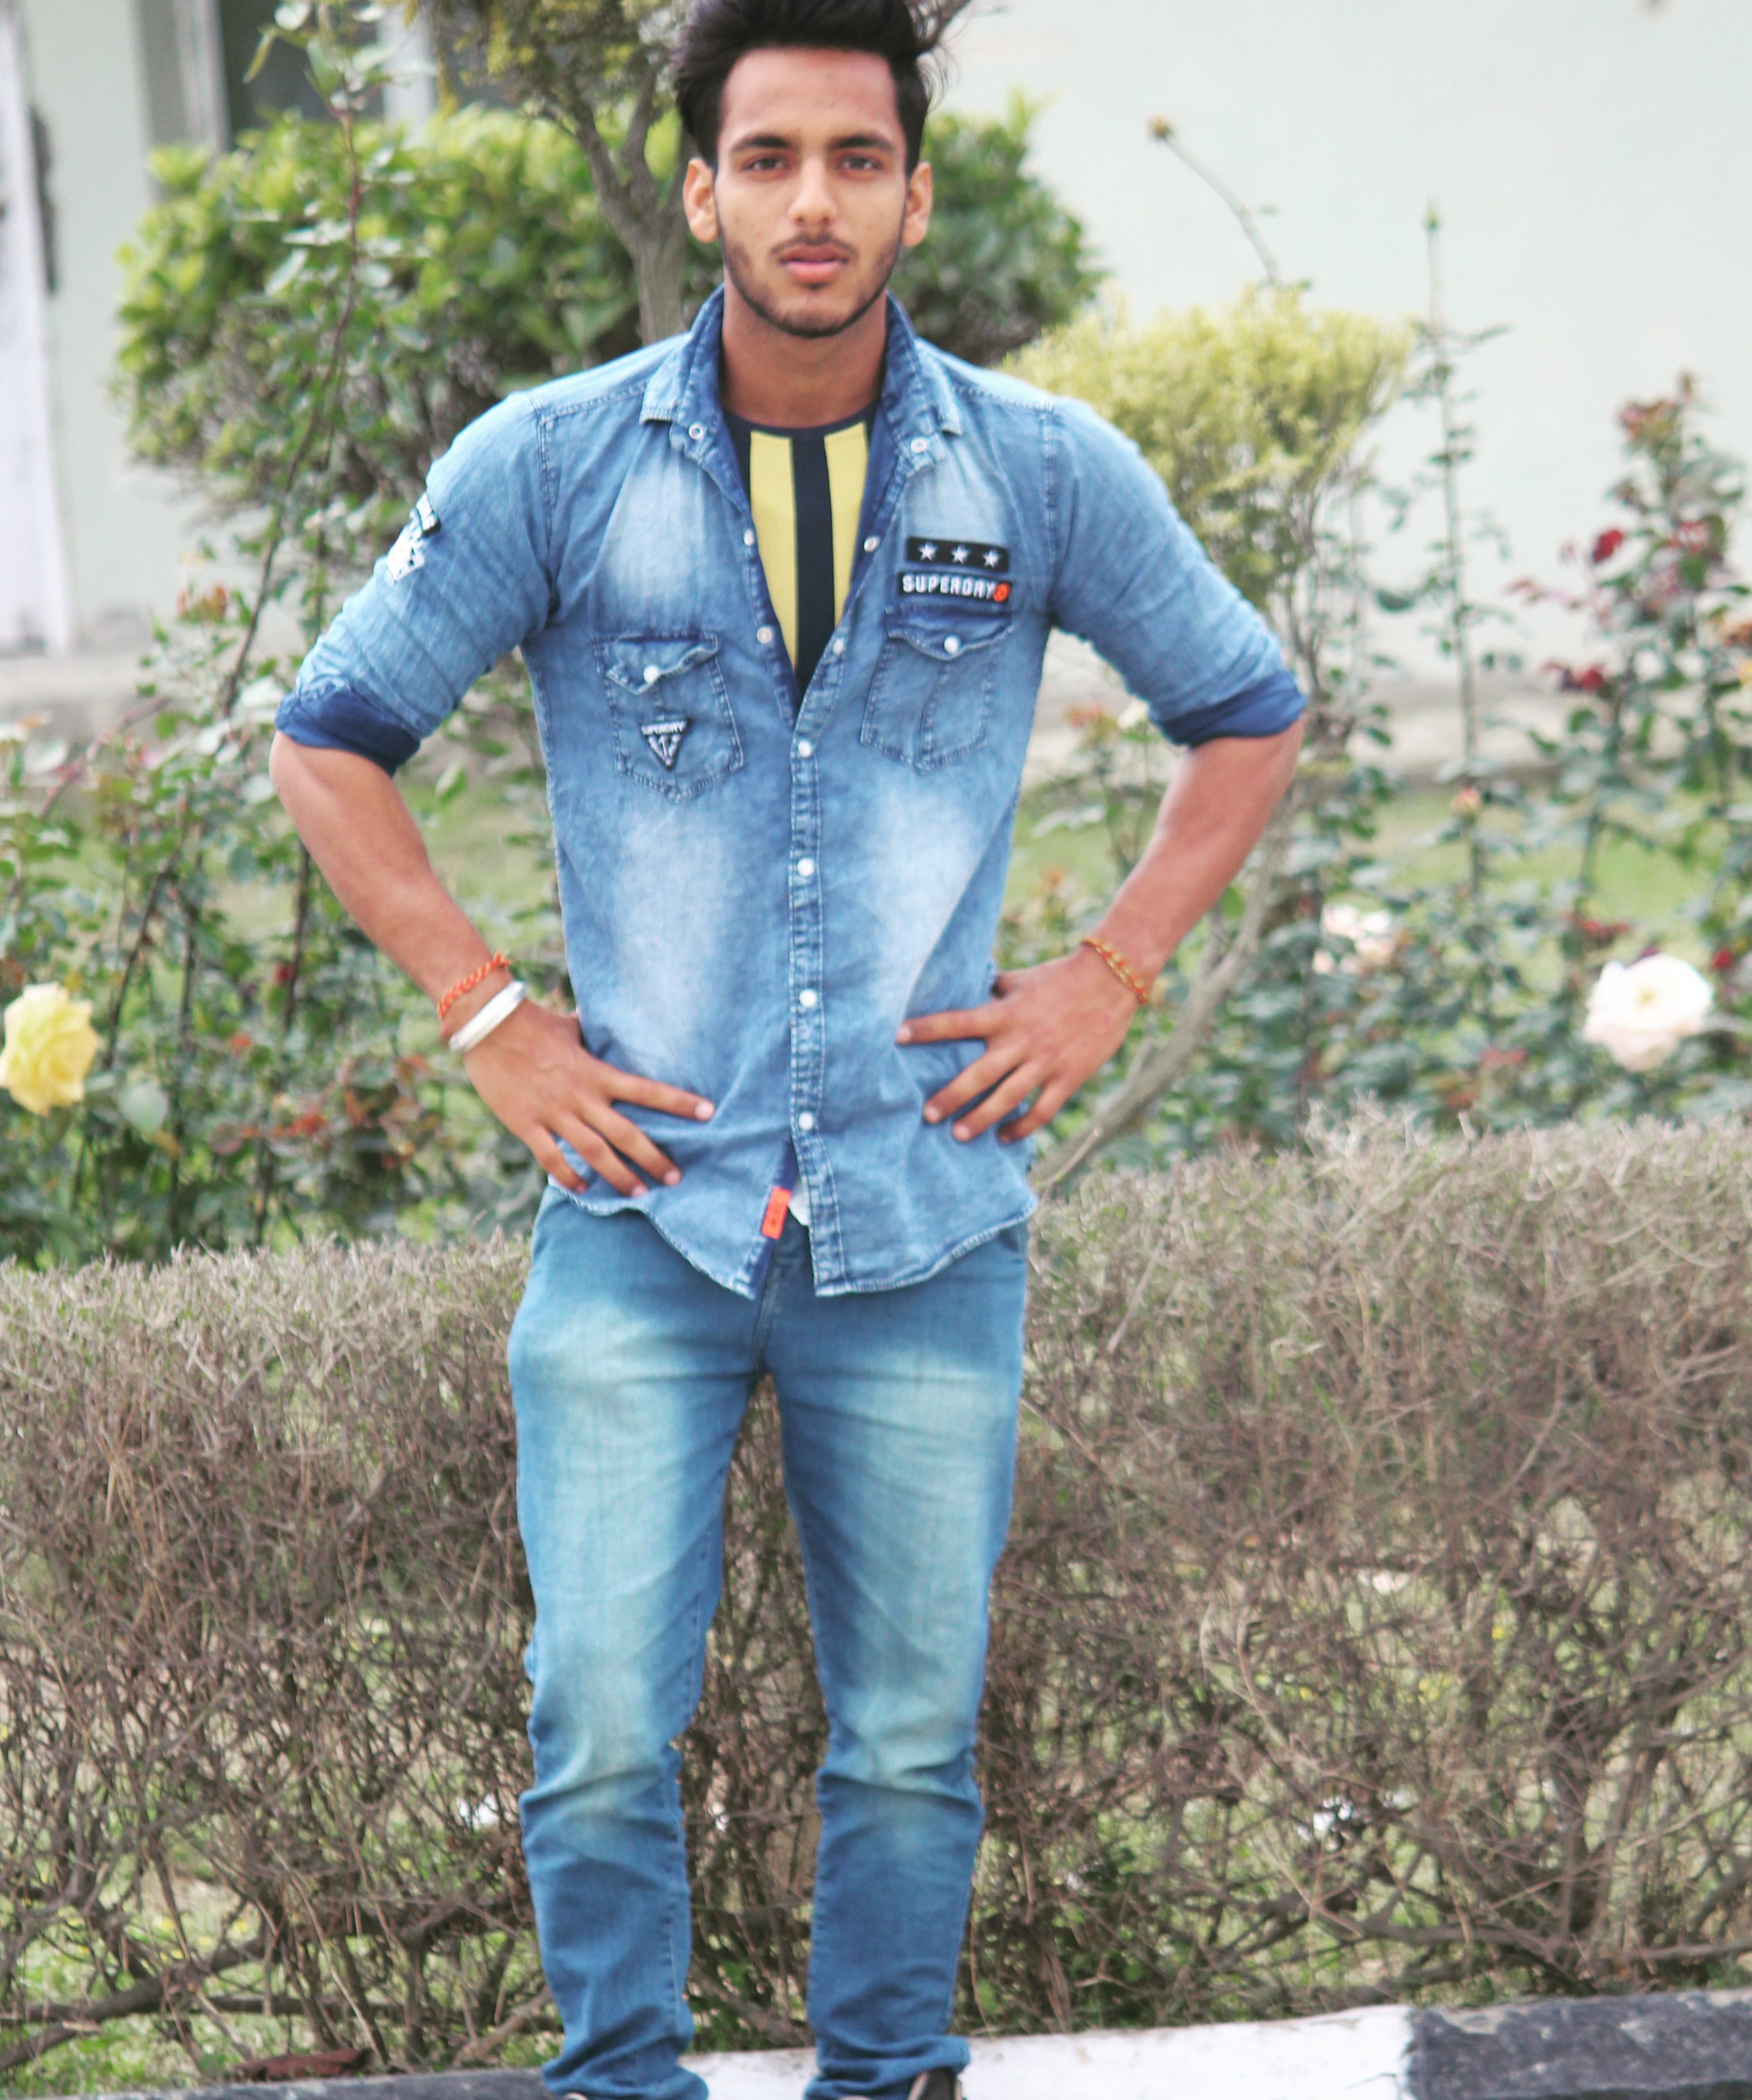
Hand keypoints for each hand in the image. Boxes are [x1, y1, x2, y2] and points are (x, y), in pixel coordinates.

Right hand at [461, 999, 713, 1195]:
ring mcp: (554, 1112)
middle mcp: (581, 1096)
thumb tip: (607, 1023)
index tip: (708, 1113)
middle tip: (676, 1177)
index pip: (647, 1089)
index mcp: (597, 1071)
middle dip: (654, 1158)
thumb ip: (593, 1034)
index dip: (679, 1102)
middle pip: (627, 1133)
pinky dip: (569, 1177)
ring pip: (594, 1153)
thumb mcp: (572, 1026)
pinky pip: (552, 1158)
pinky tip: (584, 1188)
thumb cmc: (533, 1021)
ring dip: (619, 1176)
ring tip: (639, 1194)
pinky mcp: (526, 1124)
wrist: (488, 1024)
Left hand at [896, 945, 1141, 1144]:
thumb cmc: (1060, 976)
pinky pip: (1042, 1110)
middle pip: (978, 1074)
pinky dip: (1022, 1127)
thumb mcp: (1020, 980)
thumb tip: (963, 991)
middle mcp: (1021, 1040)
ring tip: (959, 1135)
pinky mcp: (1068, 1077)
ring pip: (1008, 1098)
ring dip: (981, 1119)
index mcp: (1005, 1012)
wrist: (1112, 980)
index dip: (926, 1029)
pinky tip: (1005, 1137)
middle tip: (927, 1114)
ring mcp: (1046, 1061)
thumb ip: (991, 991)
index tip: (896, 1036)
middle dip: (951, 1096)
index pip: (957, 1021)